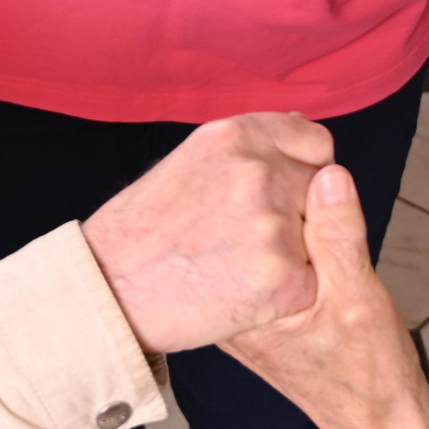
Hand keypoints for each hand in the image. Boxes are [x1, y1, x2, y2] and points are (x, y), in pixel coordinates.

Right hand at [81, 113, 330, 354]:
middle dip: (298, 214)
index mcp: (238, 135)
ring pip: (319, 239)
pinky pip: (311, 283)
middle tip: (246, 241)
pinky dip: (285, 295)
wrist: (107, 289)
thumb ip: (251, 147)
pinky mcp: (283, 279)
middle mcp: (260, 171)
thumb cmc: (142, 230)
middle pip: (322, 191)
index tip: (281, 196)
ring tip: (236, 267)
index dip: (303, 172)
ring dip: (292, 254)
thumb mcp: (191, 160)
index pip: (315, 143)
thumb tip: (302, 134)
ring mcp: (273, 225)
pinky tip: (241, 293)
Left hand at [222, 166, 428, 428]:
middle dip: (285, 202)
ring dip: (291, 218)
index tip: (323, 191)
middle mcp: (227, 304)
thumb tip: (327, 175)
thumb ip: (339, 237)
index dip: (288, 191)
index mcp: (239, 304)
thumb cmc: (368, 370)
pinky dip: (290, 236)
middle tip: (327, 219)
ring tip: (324, 235)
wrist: (376, 416)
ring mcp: (240, 305)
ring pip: (254, 235)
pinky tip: (317, 246)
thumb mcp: (359, 297)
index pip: (242, 218)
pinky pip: (264, 251)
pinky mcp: (259, 303)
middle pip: (241, 222)